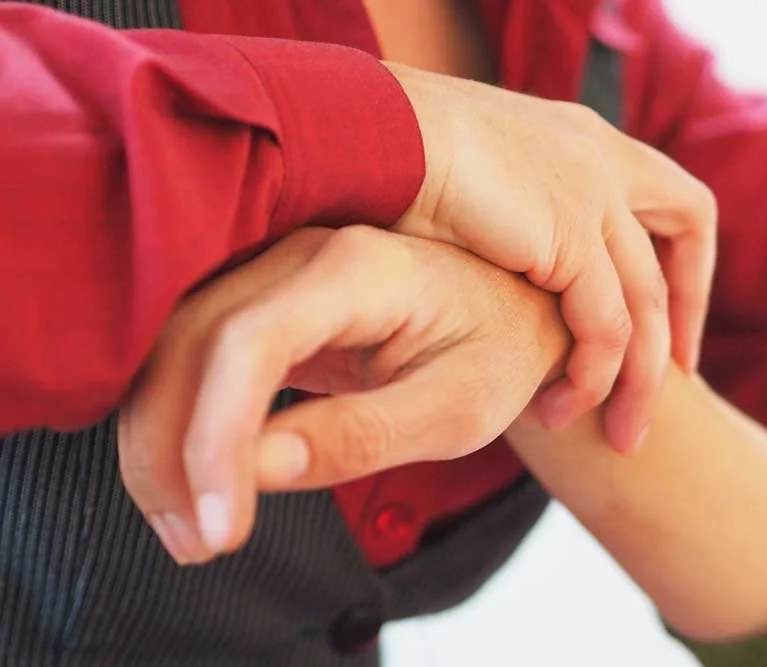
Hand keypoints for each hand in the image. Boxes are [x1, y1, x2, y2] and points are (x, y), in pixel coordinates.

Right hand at [118, 225, 567, 564]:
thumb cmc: (498, 353)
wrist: (511, 310)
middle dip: (171, 449)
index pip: (253, 340)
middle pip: (192, 339)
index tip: (220, 524)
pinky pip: (196, 356)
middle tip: (197, 542)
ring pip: (175, 347)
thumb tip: (258, 470)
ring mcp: (276, 271)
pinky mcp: (266, 303)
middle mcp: (304, 253)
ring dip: (162, 442)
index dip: (217, 435)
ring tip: (190, 530)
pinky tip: (194, 485)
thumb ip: (362, 435)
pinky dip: (182, 422)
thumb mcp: (456, 409)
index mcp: (362, 268)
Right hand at [389, 63, 717, 452]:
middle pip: (686, 227)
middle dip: (688, 306)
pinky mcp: (569, 235)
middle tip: (680, 374)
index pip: (665, 192)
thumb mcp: (471, 187)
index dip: (681, 256)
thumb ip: (507, 225)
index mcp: (582, 138)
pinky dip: (592, 377)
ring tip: (621, 434)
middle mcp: (600, 159)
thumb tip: (499, 272)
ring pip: (647, 303)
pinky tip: (562, 409)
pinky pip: (606, 327)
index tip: (665, 317)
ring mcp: (591, 194)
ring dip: (640, 379)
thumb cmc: (392, 161)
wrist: (372, 131)